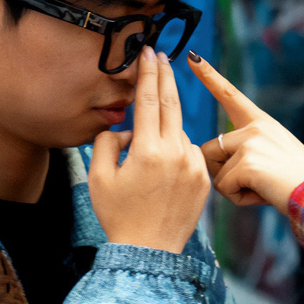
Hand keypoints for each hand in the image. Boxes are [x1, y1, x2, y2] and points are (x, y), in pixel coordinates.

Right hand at [88, 48, 211, 251]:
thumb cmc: (118, 216)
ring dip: (164, 131)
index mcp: (148, 150)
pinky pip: (189, 153)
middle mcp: (175, 153)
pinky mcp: (204, 179)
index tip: (149, 52)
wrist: (149, 252)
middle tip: (161, 56)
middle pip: (170, 104)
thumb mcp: (99, 177)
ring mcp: (194, 166)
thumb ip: (107, 142)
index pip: (147, 100)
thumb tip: (125, 128)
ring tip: (146, 159)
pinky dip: (175, 152)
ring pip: (177, 133)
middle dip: (165, 77)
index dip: (148, 73)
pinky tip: (162, 172)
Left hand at [188, 53, 303, 215]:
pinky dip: (239, 198)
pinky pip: (224, 188)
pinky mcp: (247, 163)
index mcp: (260, 122)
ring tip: (262, 187)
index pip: (229, 94)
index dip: (209, 75)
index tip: (192, 56)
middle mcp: (254, 127)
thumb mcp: (272, 154)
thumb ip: (245, 150)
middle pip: (210, 149)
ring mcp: (250, 143)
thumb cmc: (294, 181)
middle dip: (222, 171)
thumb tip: (213, 161)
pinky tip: (262, 194)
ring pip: (214, 171)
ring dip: (231, 186)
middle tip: (254, 181)